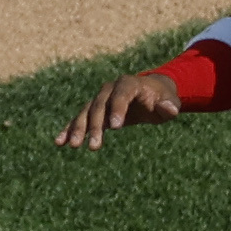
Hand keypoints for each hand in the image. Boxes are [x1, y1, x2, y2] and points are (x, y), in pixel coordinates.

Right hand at [56, 73, 180, 148]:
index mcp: (129, 84)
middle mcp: (110, 89)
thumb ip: (170, 106)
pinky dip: (69, 129)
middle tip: (94, 146)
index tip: (115, 127)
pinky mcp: (94, 110)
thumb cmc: (162, 99)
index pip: (121, 94)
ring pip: (86, 113)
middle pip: (99, 106)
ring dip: (79, 129)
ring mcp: (100, 99)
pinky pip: (79, 119)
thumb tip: (169, 109)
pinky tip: (60, 142)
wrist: (149, 94)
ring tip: (73, 146)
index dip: (117, 108)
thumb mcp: (170, 102)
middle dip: (96, 126)